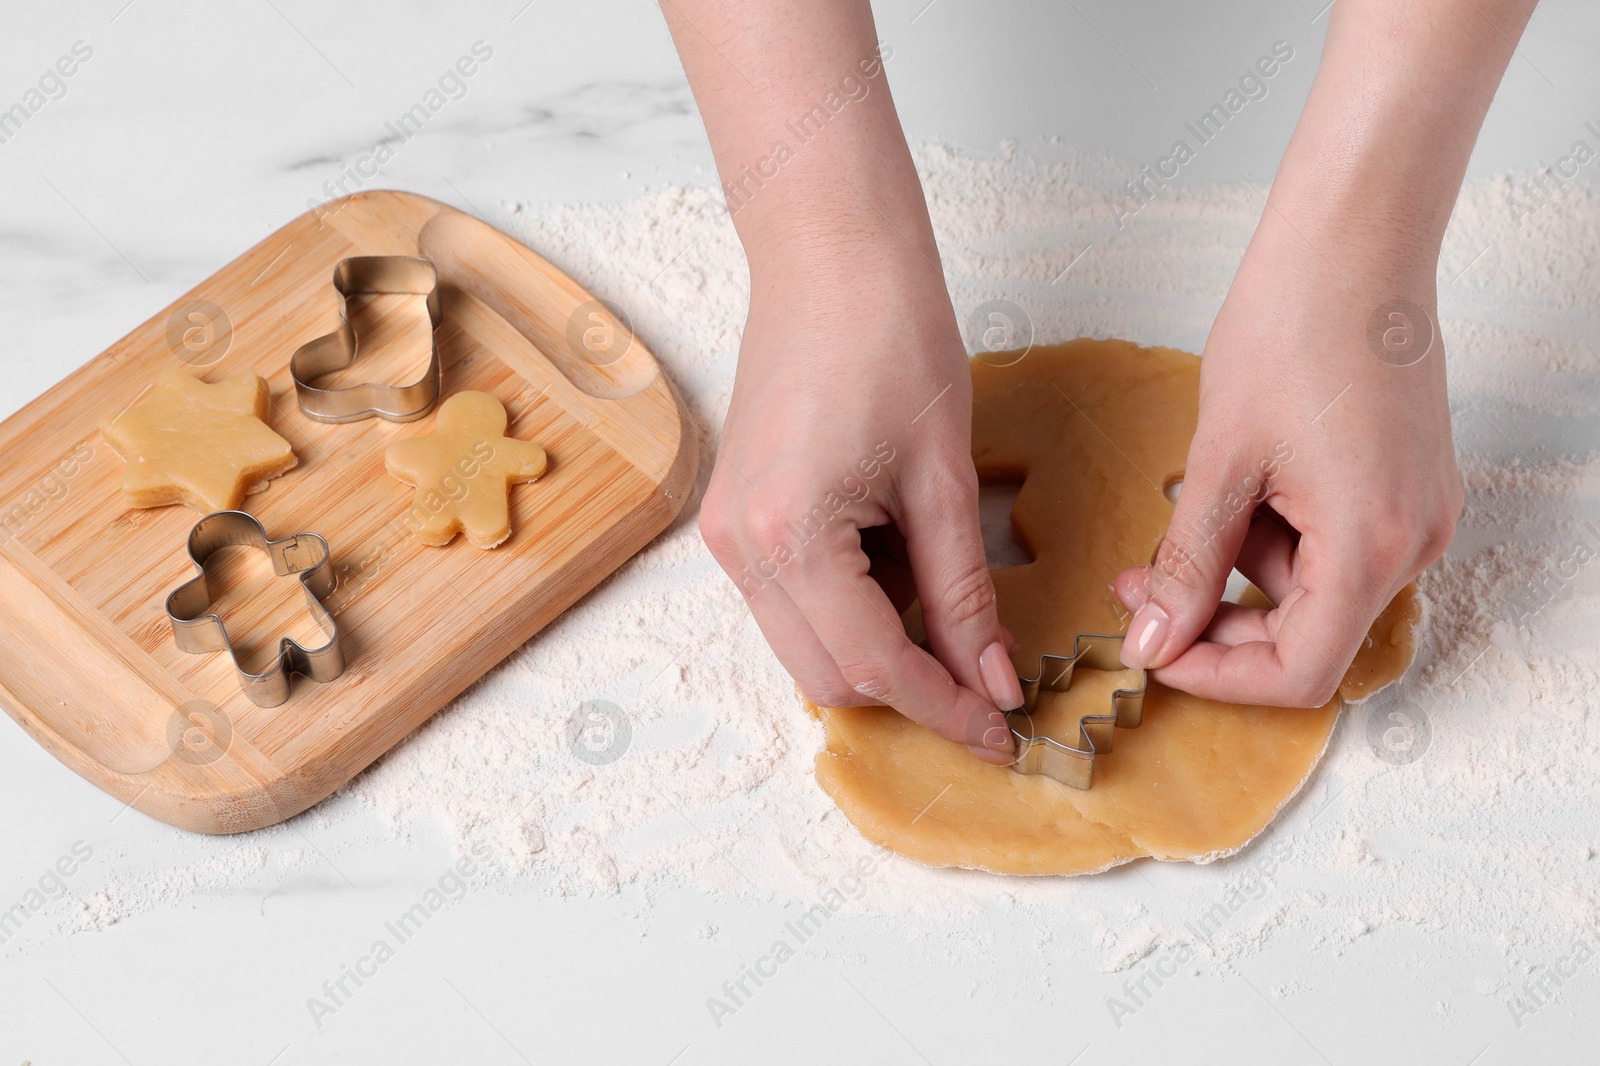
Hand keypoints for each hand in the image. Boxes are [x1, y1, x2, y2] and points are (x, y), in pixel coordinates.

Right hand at [698, 245, 1022, 759]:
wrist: (829, 255)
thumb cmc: (892, 337)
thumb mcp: (943, 478)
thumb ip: (963, 593)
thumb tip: (991, 679)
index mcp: (788, 536)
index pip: (873, 666)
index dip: (943, 707)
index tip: (999, 731)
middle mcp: (738, 548)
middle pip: (828, 675)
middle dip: (909, 689)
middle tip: (985, 678)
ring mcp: (726, 533)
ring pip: (806, 645)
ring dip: (877, 649)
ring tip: (947, 612)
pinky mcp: (733, 514)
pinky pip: (791, 601)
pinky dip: (849, 610)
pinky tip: (899, 572)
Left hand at [1111, 217, 1461, 704]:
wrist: (1352, 243)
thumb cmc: (1293, 328)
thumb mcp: (1220, 464)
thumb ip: (1186, 566)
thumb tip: (1153, 642)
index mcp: (1372, 547)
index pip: (1300, 673)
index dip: (1217, 676)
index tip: (1155, 649)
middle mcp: (1414, 543)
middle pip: (1308, 635)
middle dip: (1216, 617)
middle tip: (1140, 583)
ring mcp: (1418, 515)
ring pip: (1314, 590)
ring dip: (1242, 567)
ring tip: (1201, 494)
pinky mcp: (1408, 488)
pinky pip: (1335, 546)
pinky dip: (1276, 535)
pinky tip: (1244, 481)